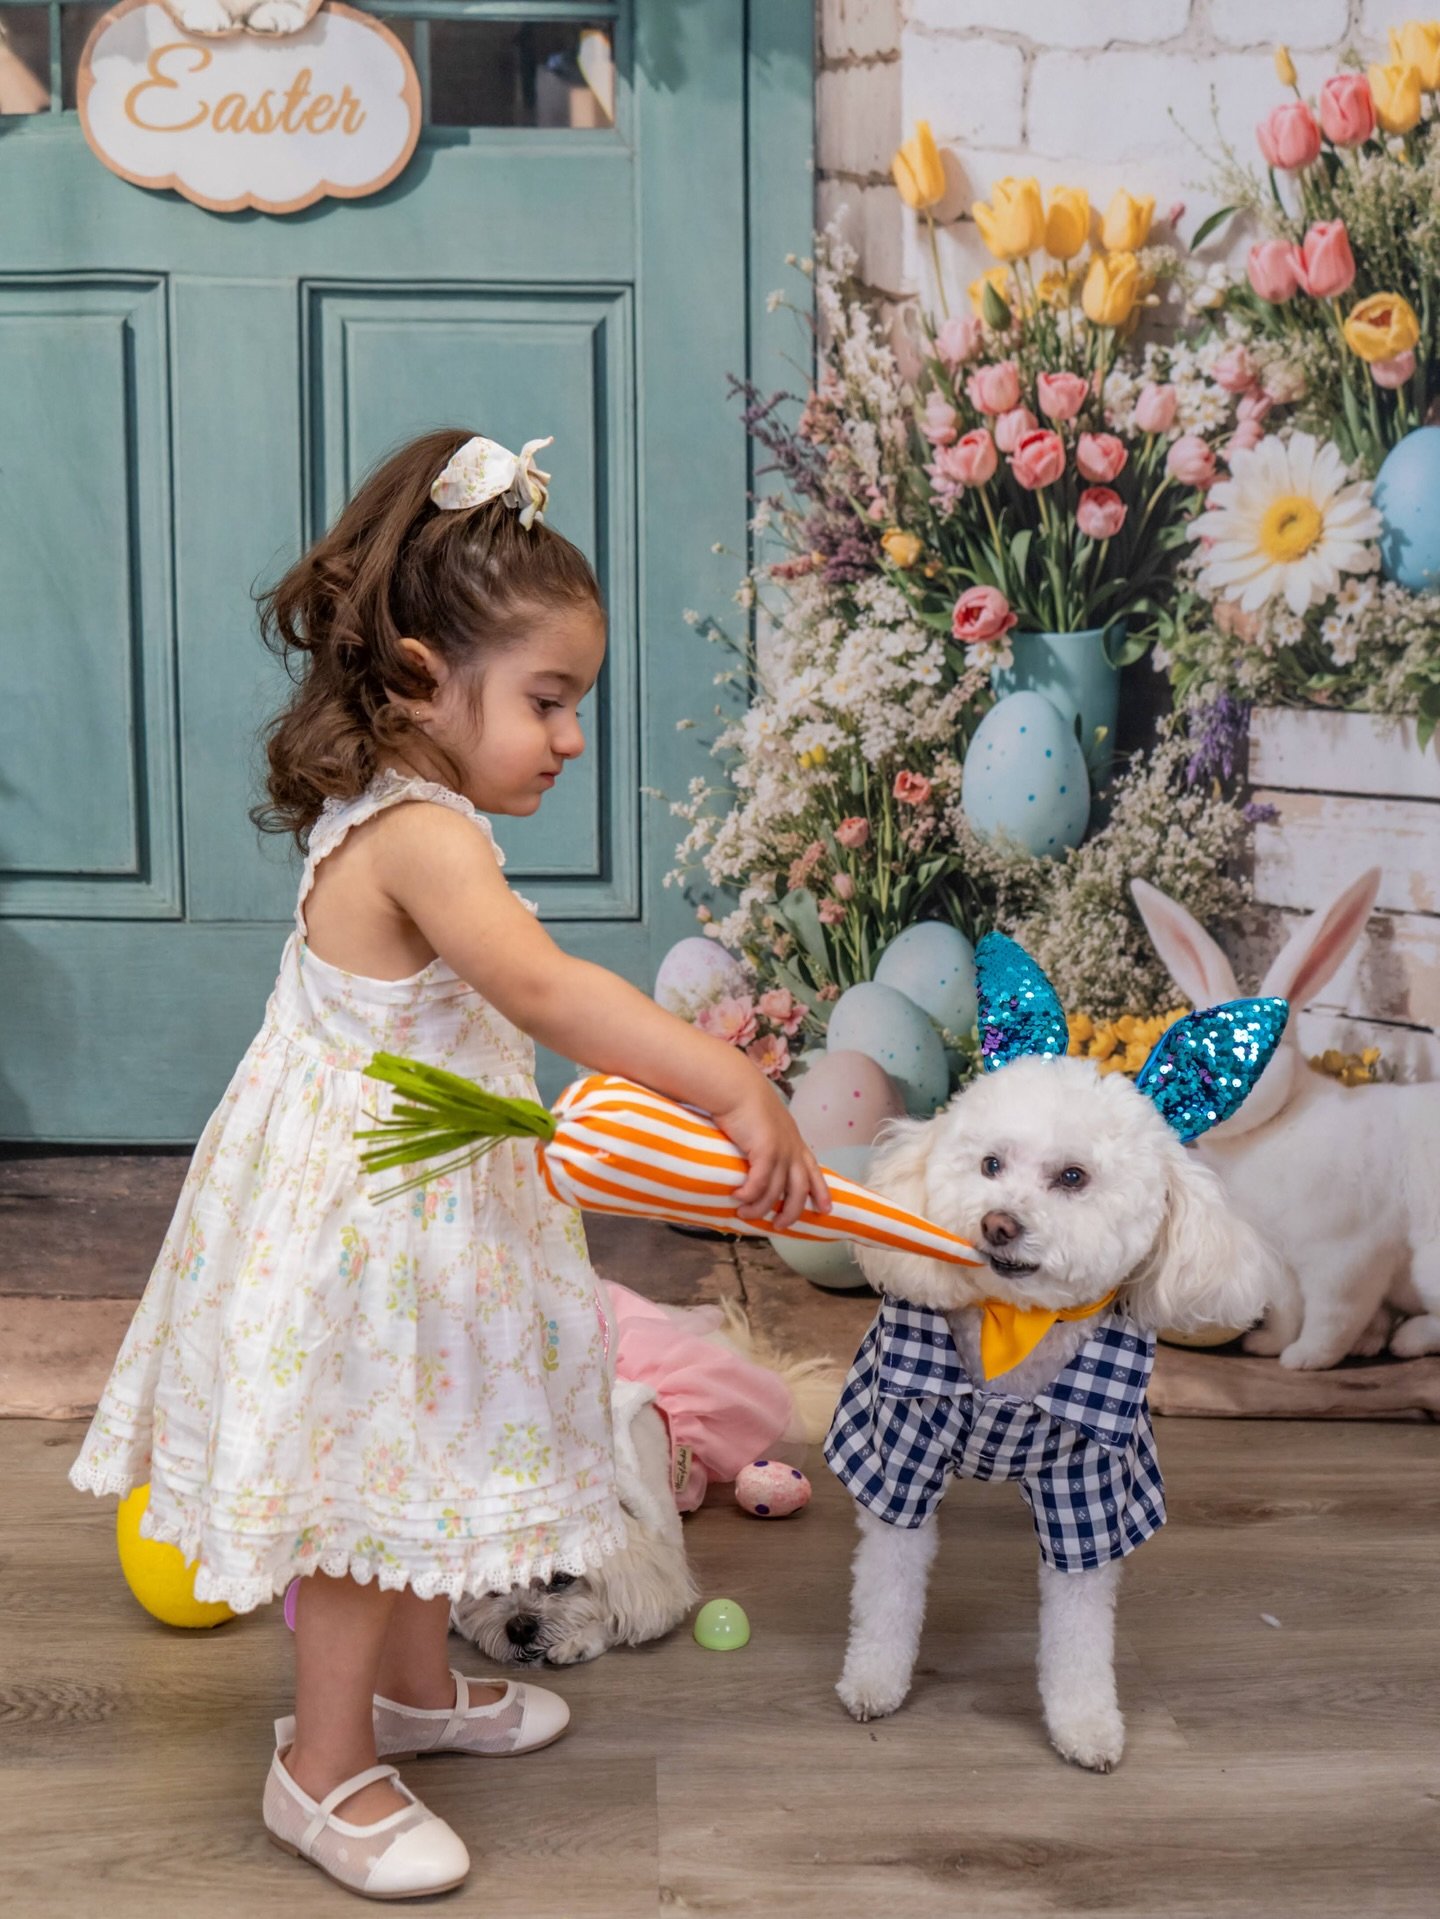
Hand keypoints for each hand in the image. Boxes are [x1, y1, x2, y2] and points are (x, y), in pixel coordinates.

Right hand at [715, 1085, 833, 1231]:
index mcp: (794, 1142)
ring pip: (776, 1191)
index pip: (814, 1170)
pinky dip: (749, 1194)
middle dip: (792, 1211)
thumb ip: (767, 1140)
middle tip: (780, 1227)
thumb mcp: (765, 1123)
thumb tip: (756, 1154)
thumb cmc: (746, 1103)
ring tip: (744, 1214)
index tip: (827, 1210)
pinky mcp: (765, 1151)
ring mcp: (781, 1150)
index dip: (821, 1191)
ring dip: (760, 1207)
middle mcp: (791, 1148)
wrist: (737, 1087)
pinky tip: (738, 1198)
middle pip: (800, 1188)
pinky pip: (760, 1183)